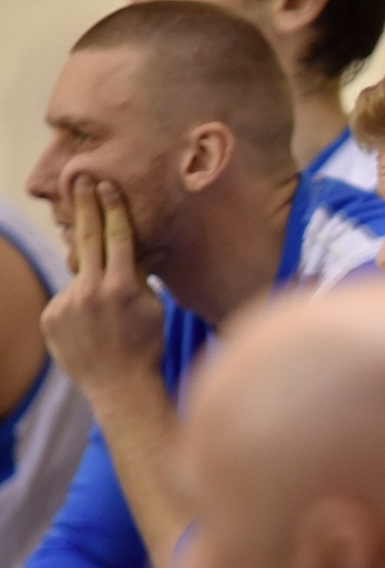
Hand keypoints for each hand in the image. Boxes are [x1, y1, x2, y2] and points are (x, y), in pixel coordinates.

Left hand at [40, 177, 163, 402]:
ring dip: (90, 284)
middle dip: (85, 207)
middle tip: (80, 180)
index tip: (105, 185)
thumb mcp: (152, 306)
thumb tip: (135, 247)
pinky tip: (91, 331)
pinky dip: (77, 307)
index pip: (116, 237)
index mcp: (122, 287)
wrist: (119, 387)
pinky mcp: (49, 319)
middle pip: (86, 239)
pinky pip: (65, 300)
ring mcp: (66, 305)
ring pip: (78, 277)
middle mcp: (90, 292)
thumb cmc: (146, 344)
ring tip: (105, 316)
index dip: (111, 209)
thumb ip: (138, 275)